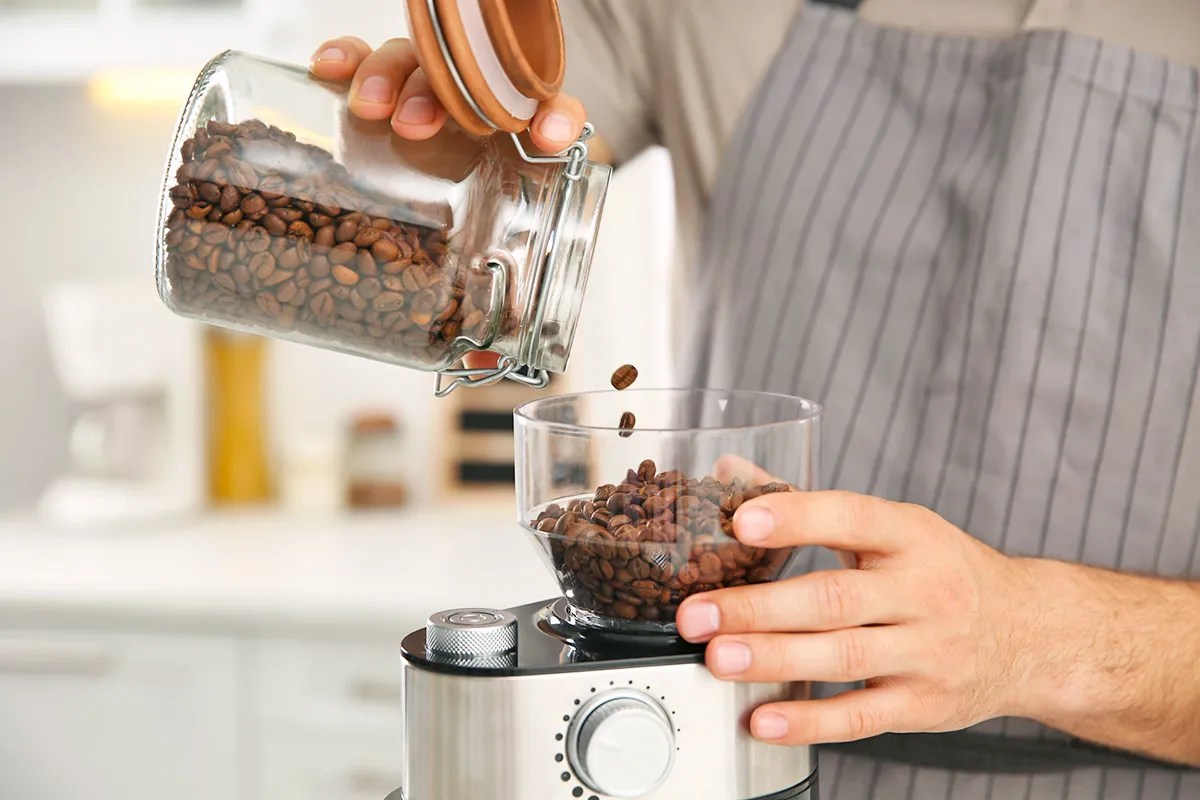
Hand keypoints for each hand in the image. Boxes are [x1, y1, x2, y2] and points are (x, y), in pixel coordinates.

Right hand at [311, 37, 588, 370]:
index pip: (549, 112)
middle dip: (445, 97)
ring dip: (392, 77)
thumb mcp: (473, 274)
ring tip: (367, 109)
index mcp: (516, 149)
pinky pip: (362, 58)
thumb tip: (486, 369)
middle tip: (416, 128)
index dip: (554, 115)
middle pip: (470, 83)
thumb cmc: (456, 240)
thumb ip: (484, 312)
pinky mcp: (376, 88)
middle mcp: (474, 113)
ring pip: (417, 65)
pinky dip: (346, 58)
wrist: (385, 209)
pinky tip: (327, 70)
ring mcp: (427, 96)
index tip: (548, 134)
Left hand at [675, 491, 1039, 745]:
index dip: (796, 518)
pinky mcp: (924, 704)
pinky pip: (862, 716)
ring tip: (716, 659)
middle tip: (697, 614)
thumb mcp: (893, 527)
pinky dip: (809, 721)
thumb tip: (729, 476)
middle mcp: (923, 590)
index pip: (851, 517)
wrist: (1032, 634)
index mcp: (911, 535)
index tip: (741, 520)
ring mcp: (927, 651)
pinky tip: (762, 719)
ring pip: (843, 656)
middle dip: (759, 607)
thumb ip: (809, 505)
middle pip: (834, 599)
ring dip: (773, 659)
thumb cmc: (943, 572)